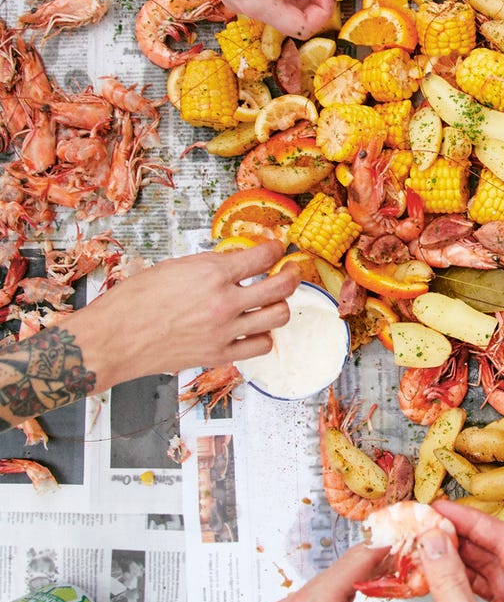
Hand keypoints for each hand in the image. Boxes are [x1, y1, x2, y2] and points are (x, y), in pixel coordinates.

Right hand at [76, 241, 303, 390]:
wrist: (114, 338)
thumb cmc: (134, 301)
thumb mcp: (175, 267)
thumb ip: (210, 265)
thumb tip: (235, 261)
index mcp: (211, 273)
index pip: (263, 256)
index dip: (277, 248)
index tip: (278, 247)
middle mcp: (224, 302)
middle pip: (281, 287)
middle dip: (292, 274)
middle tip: (290, 271)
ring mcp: (224, 331)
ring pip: (278, 316)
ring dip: (280, 305)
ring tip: (273, 301)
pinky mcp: (219, 354)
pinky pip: (261, 346)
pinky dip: (263, 336)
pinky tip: (254, 328)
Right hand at [420, 502, 503, 601]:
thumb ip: (448, 580)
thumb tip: (434, 540)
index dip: (474, 522)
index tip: (444, 508)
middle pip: (498, 560)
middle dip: (463, 541)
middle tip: (429, 525)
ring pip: (485, 584)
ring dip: (456, 566)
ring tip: (425, 549)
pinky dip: (454, 593)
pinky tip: (432, 584)